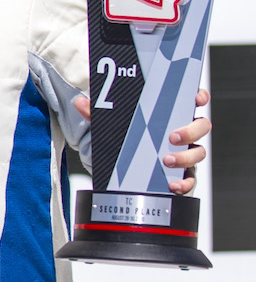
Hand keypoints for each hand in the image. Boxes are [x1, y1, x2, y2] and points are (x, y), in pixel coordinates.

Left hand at [73, 87, 211, 193]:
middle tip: (173, 136)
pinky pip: (191, 179)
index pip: (192, 101)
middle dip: (191, 130)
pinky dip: (185, 183)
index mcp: (169, 116)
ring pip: (199, 152)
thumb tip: (80, 102)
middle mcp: (182, 134)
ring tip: (166, 160)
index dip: (199, 97)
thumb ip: (96, 114)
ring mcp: (185, 154)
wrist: (120, 173)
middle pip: (201, 126)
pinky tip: (172, 185)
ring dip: (186, 157)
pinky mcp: (182, 175)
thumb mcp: (109, 127)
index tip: (196, 98)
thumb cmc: (123, 141)